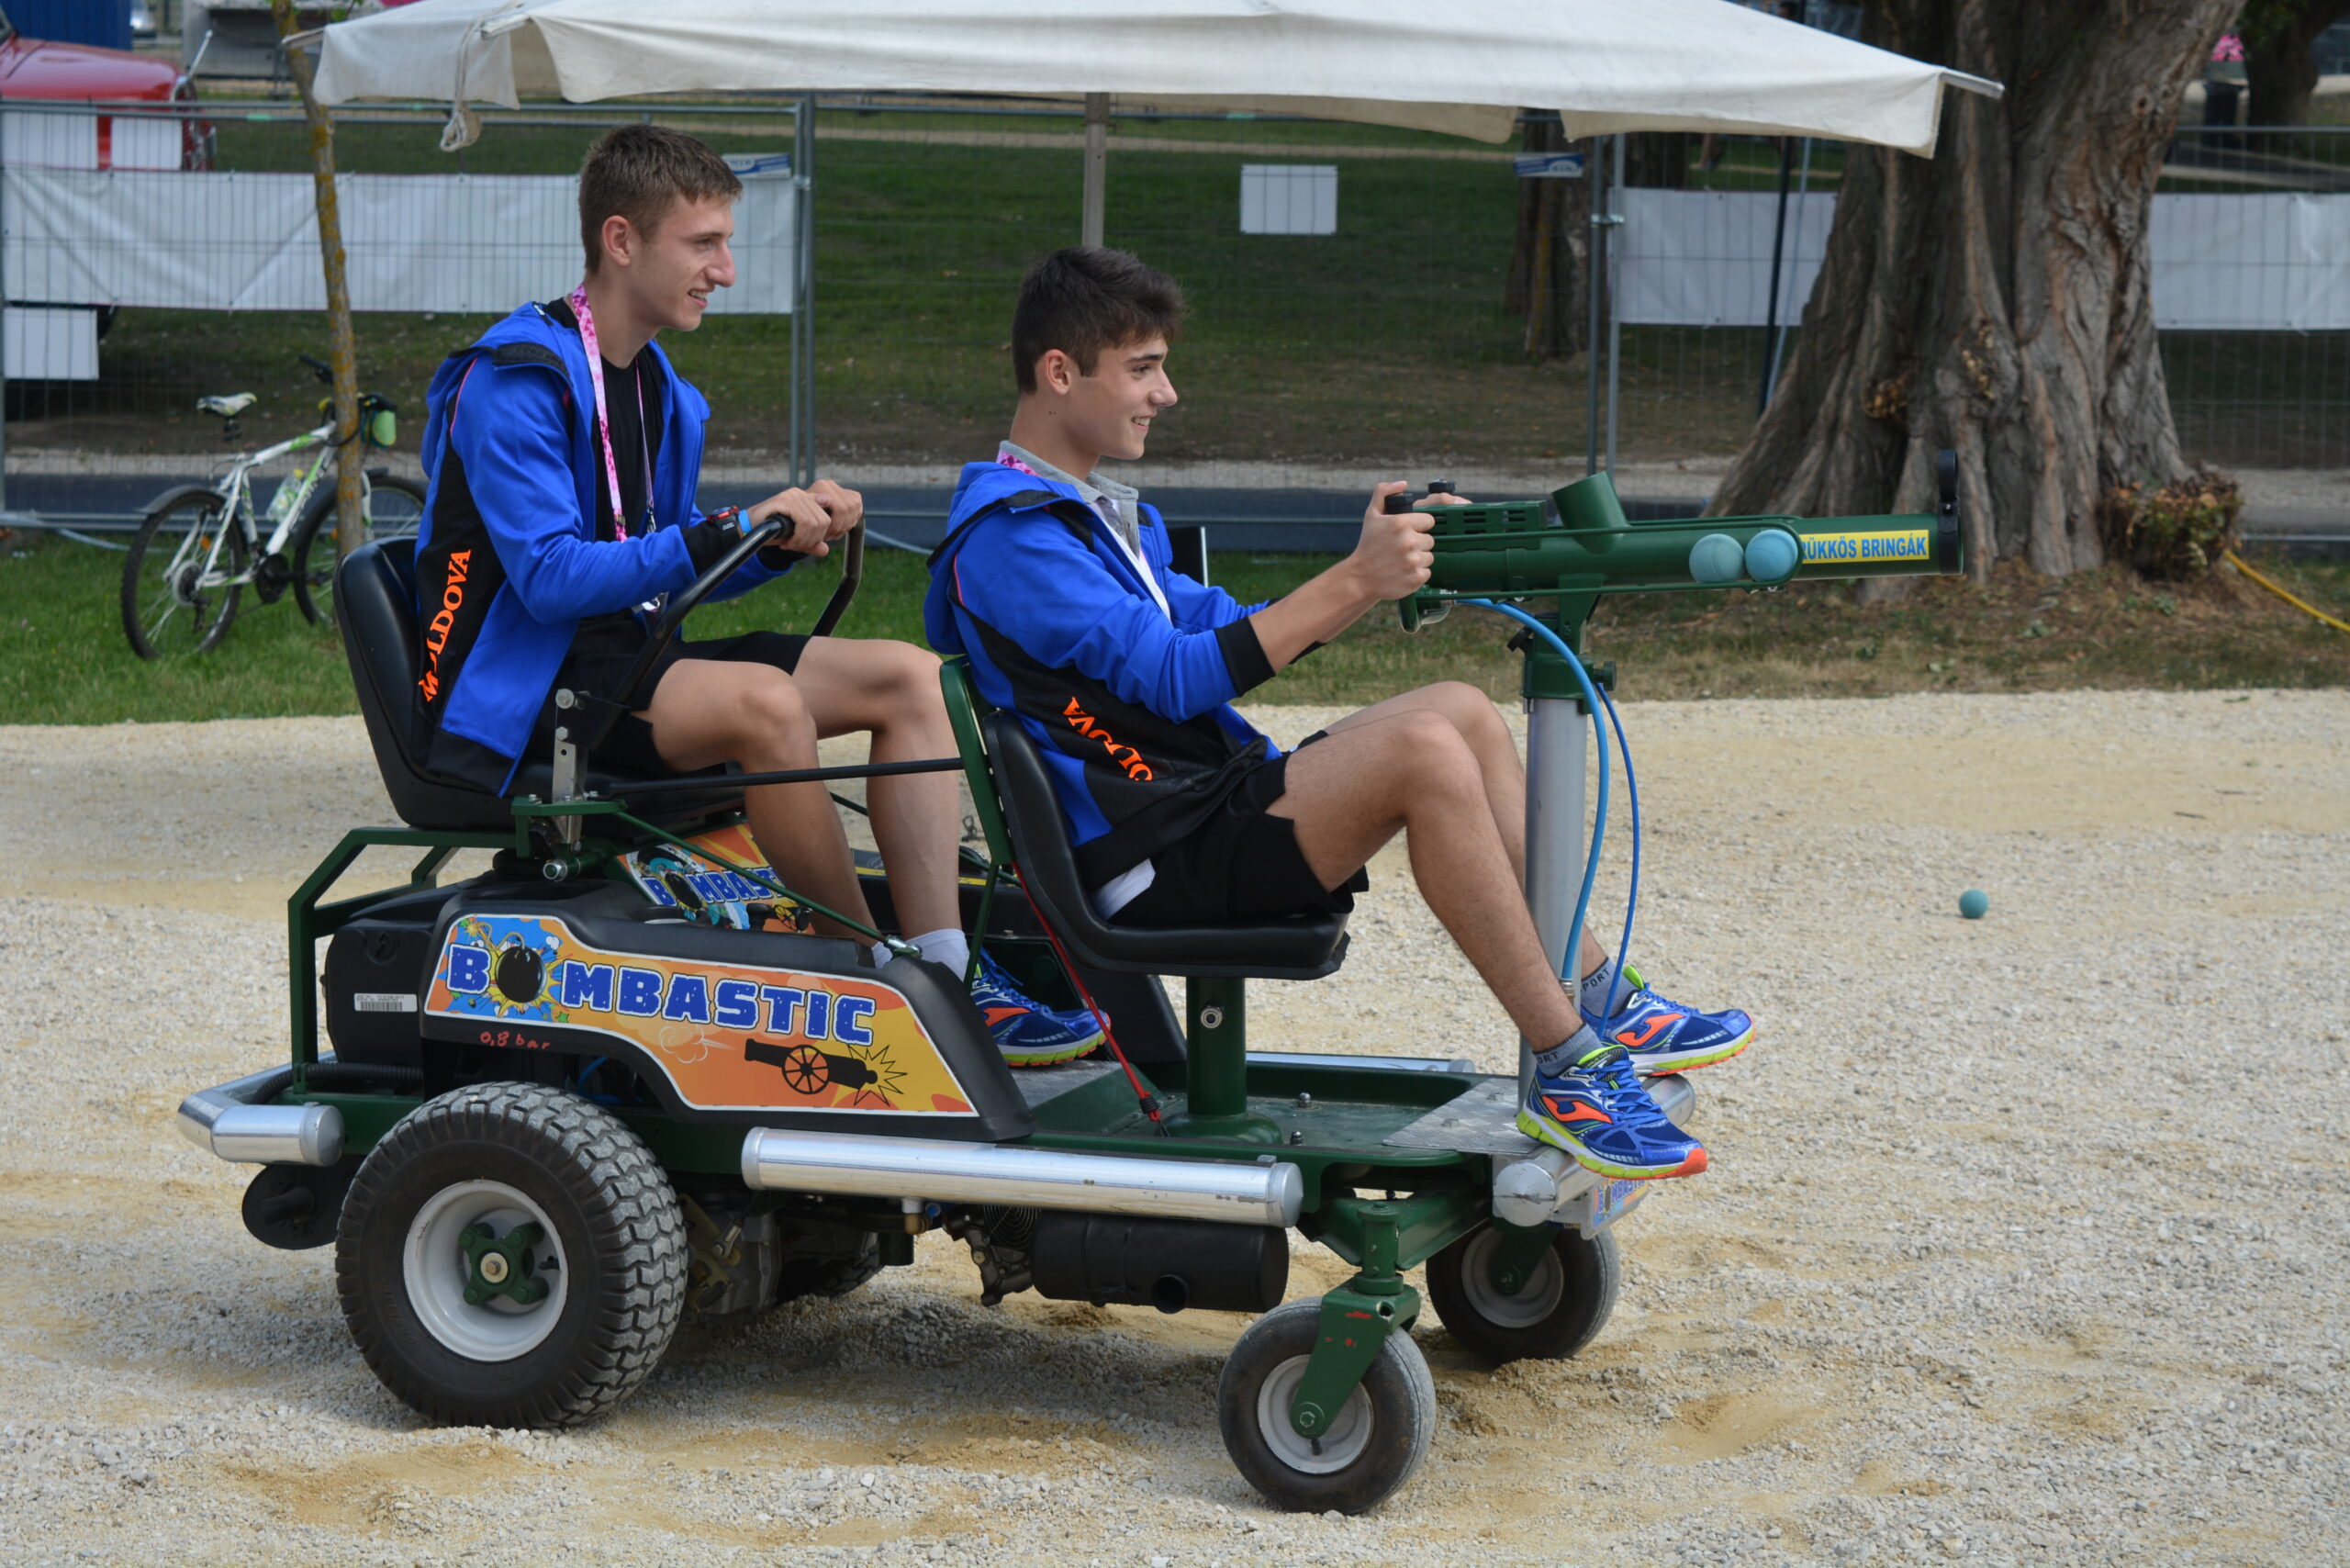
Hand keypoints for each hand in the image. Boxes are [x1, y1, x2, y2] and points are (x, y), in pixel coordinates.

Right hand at [747, 478, 862, 557]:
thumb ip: (811, 543)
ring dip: (803, 541)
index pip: (828, 519)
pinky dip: (798, 537)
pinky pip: (803, 521)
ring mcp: (793, 495)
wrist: (748, 529)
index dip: (820, 536)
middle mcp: (801, 494)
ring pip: (814, 523)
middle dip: (812, 540)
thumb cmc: (772, 532)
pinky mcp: (784, 500)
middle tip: (796, 546)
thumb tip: (826, 550)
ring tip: (790, 545)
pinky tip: (787, 542)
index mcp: (808, 499)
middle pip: (823, 522)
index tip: (806, 544)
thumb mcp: (796, 538)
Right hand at [1345, 480, 1435, 602]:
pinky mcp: (1416, 577)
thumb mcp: (1371, 515)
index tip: (1407, 533)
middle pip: (1430, 540)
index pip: (1428, 521)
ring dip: (1418, 559)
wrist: (1359, 577)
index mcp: (1401, 523)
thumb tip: (1403, 484)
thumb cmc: (1367, 545)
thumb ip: (1384, 492)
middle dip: (1417, 544)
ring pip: (1429, 557)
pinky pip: (1426, 572)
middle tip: (1401, 549)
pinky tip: (1402, 572)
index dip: (1418, 526)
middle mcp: (1409, 541)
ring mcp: (1413, 561)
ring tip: (1401, 561)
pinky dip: (1416, 573)